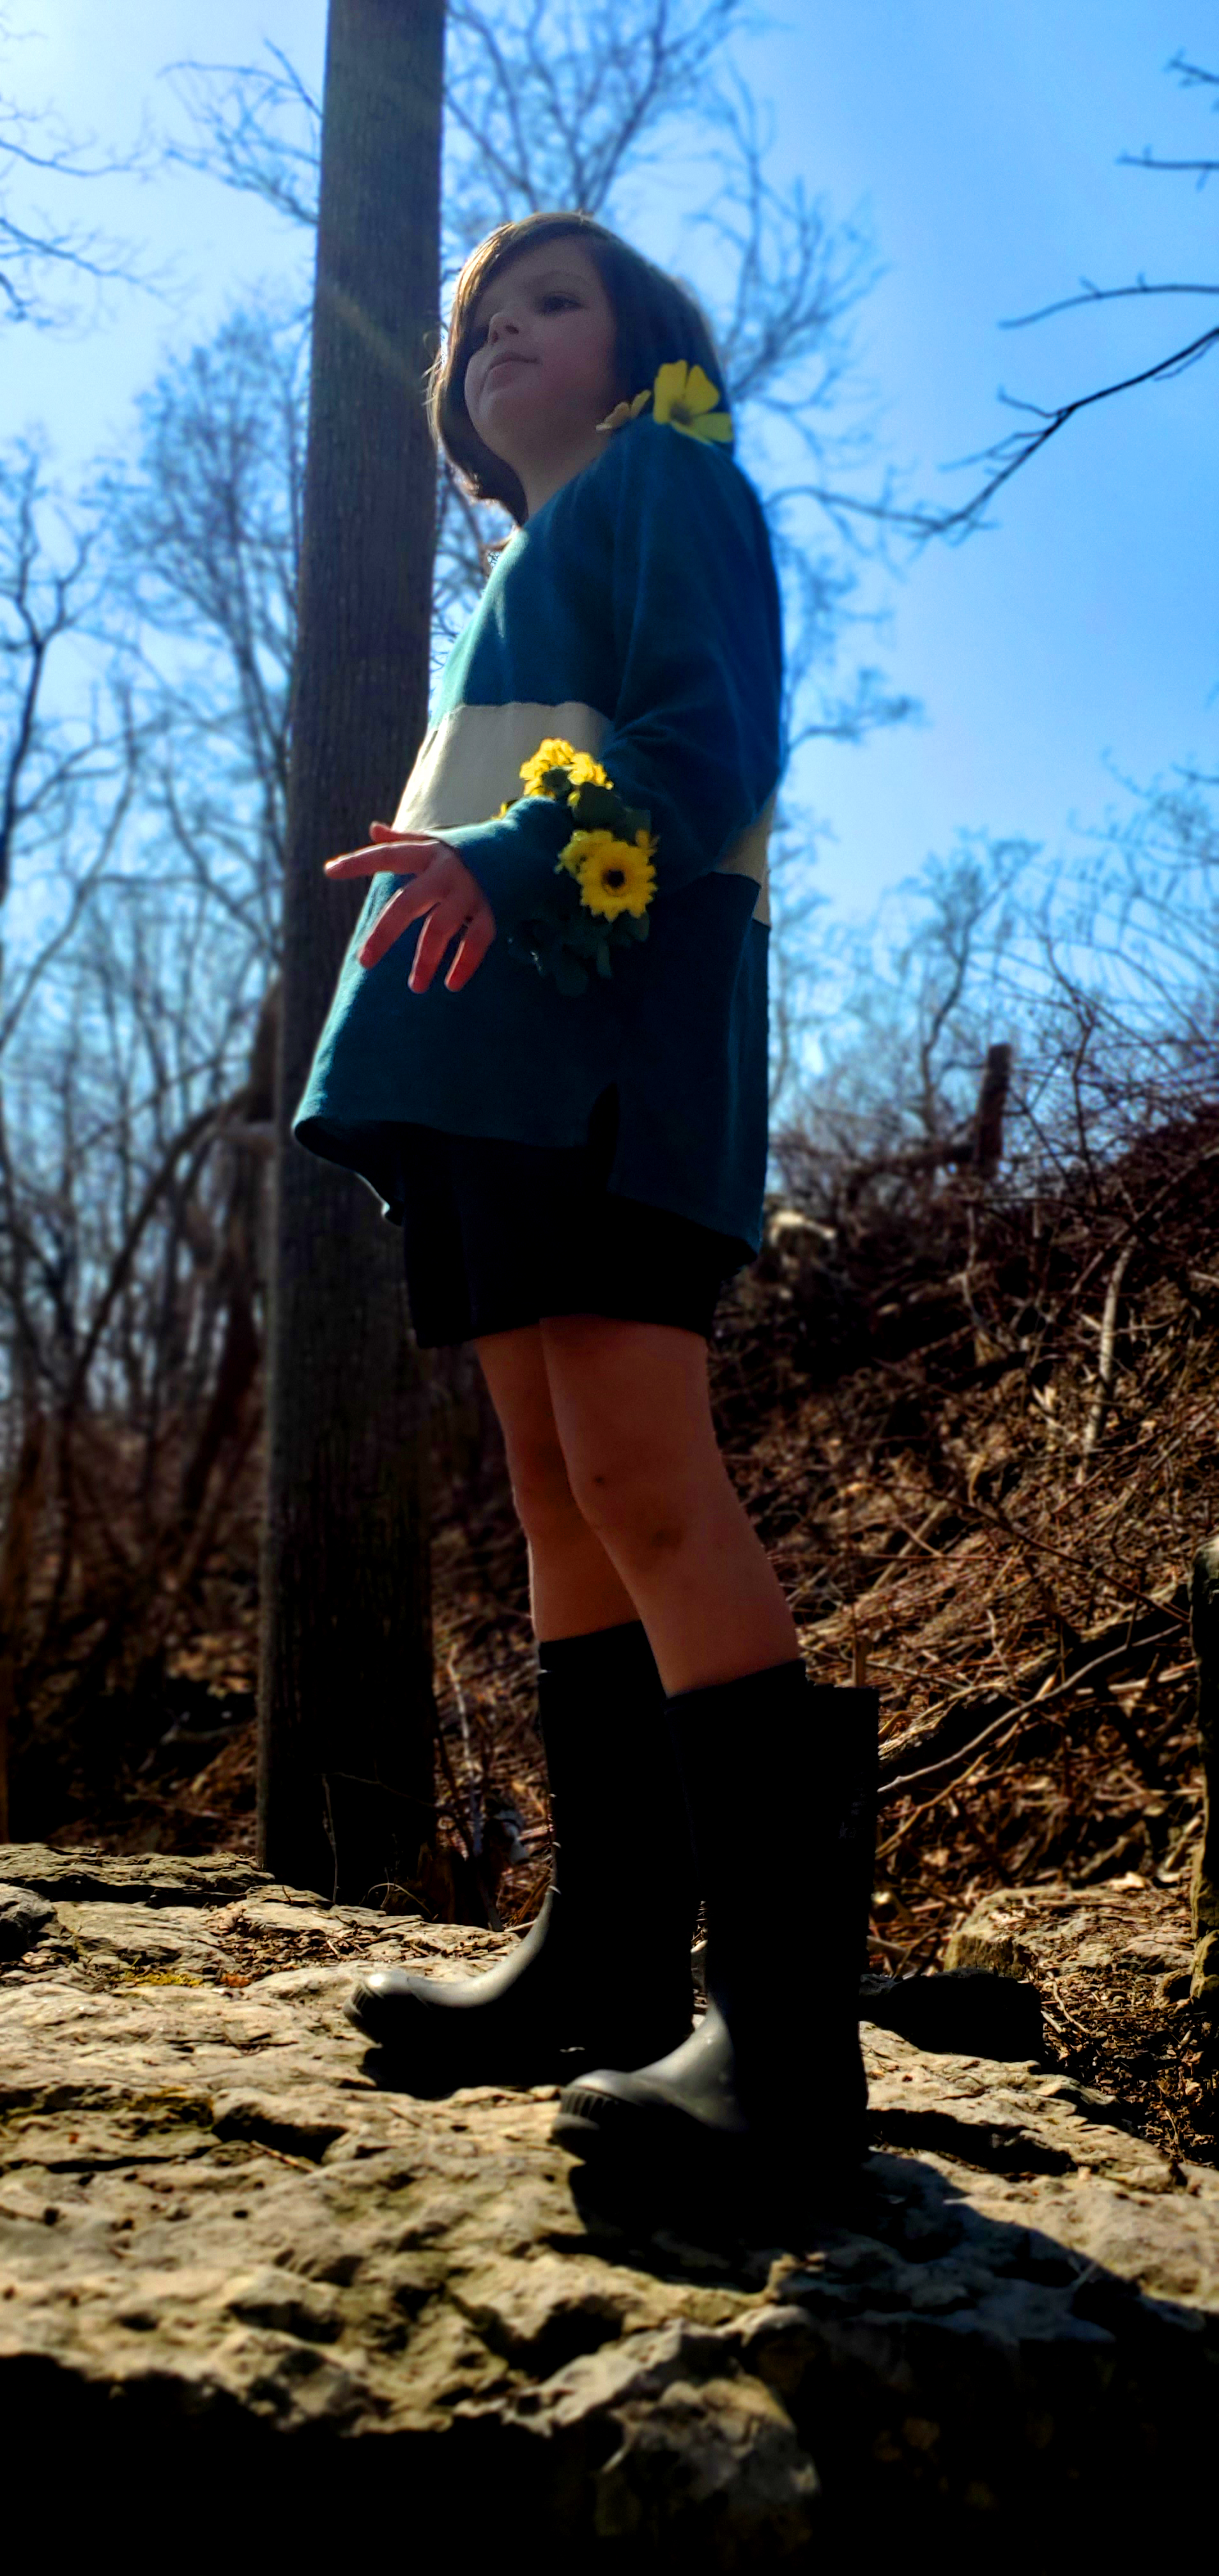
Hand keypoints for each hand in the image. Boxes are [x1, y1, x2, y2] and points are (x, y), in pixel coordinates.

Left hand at [324, 821, 496, 993]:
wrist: (521, 848)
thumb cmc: (468, 850)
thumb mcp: (436, 841)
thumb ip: (404, 839)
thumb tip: (373, 829)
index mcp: (428, 853)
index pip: (388, 856)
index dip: (359, 861)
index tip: (330, 871)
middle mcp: (446, 872)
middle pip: (408, 903)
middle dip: (385, 933)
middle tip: (364, 962)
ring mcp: (470, 892)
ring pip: (441, 929)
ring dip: (426, 960)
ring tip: (415, 987)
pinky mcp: (492, 910)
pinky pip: (476, 941)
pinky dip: (464, 964)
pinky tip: (451, 984)